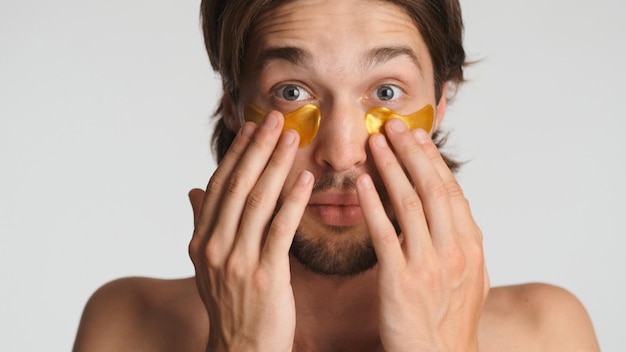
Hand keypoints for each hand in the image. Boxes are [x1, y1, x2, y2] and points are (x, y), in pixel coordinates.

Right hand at [187, 112, 313, 351]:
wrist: (242, 349)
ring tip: (292, 138)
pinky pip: (281, 229)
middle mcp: (216, 247)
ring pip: (259, 201)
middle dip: (258, 149)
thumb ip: (202, 225)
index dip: (237, 154)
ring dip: (277, 165)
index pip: (220, 185)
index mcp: (202, 240)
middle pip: (238, 186)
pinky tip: (306, 179)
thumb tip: (194, 191)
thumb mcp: (208, 265)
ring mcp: (239, 261)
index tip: (252, 127)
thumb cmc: (231, 304)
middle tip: (276, 120)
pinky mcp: (266, 276)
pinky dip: (293, 201)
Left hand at [356, 119, 489, 351]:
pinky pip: (384, 234)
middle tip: (392, 126)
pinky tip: (361, 183)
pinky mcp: (401, 280)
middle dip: (410, 152)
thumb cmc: (452, 321)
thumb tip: (456, 211)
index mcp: (470, 246)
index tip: (416, 136)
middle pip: (431, 188)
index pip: (450, 191)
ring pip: (409, 203)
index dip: (431, 160)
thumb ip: (462, 242)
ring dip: (390, 168)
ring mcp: (428, 264)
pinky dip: (372, 205)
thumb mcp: (471, 278)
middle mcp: (454, 249)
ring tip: (374, 143)